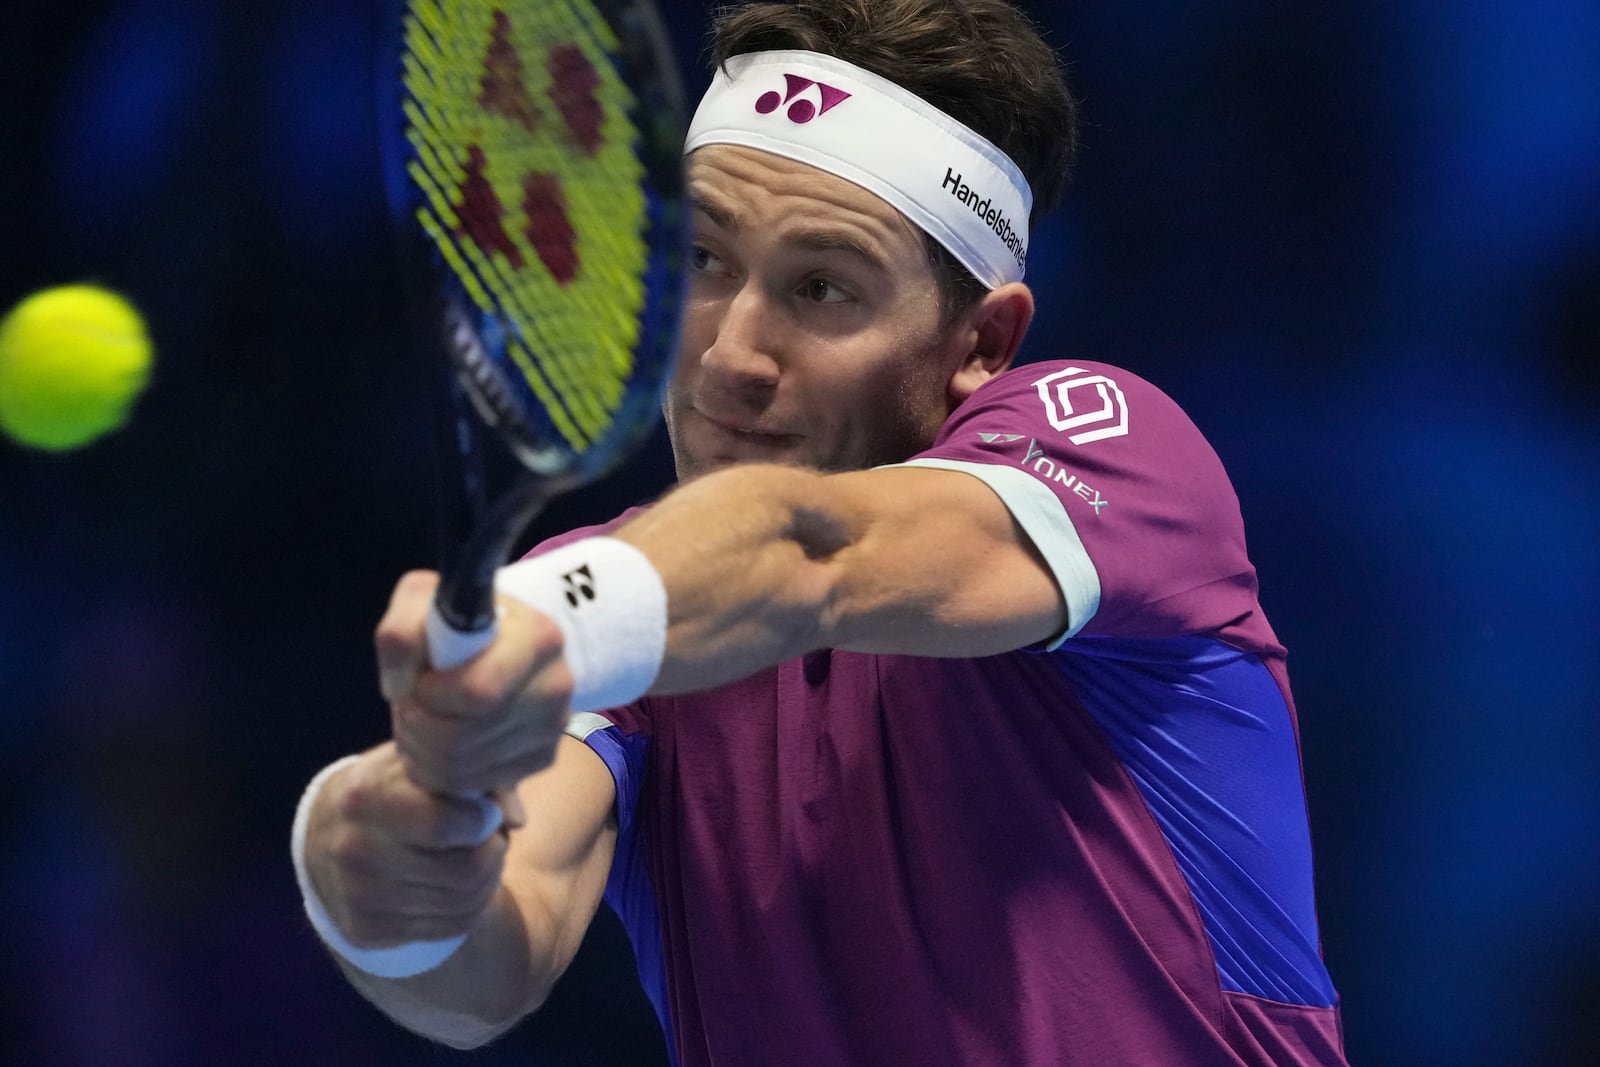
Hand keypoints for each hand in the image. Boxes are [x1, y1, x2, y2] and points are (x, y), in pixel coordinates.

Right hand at [303, 742, 508, 947]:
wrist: (330, 834)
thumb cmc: (401, 788)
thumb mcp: (431, 765)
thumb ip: (481, 779)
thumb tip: (516, 820)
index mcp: (367, 794)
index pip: (442, 823)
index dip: (482, 820)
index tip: (486, 813)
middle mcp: (354, 847)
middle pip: (465, 869)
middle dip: (494, 851)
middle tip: (490, 837)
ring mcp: (356, 894)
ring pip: (463, 903)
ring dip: (488, 880)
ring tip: (478, 856)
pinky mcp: (364, 929)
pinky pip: (449, 928)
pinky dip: (470, 908)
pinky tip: (460, 885)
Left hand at [376, 570, 575, 798]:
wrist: (495, 642)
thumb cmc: (454, 622)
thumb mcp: (419, 604)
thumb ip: (400, 632)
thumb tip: (400, 686)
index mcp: (537, 637)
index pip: (478, 693)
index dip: (431, 695)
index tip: (420, 680)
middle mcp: (556, 683)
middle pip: (462, 739)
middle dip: (416, 728)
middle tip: (411, 705)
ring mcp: (553, 725)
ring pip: (462, 769)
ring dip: (421, 752)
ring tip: (419, 722)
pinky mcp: (543, 757)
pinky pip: (474, 786)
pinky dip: (441, 772)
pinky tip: (439, 742)